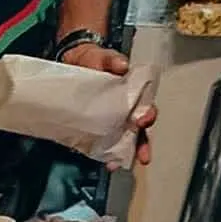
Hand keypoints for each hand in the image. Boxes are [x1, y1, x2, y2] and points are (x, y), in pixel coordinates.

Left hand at [58, 42, 156, 167]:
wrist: (72, 64)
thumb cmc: (94, 61)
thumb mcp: (103, 57)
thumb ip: (112, 60)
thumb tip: (122, 66)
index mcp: (133, 95)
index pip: (146, 108)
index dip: (148, 116)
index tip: (142, 120)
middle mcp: (125, 111)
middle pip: (139, 131)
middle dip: (142, 143)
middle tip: (141, 153)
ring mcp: (110, 122)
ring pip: (124, 141)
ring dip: (125, 154)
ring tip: (120, 164)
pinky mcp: (94, 129)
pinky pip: (103, 145)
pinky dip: (105, 155)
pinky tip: (106, 162)